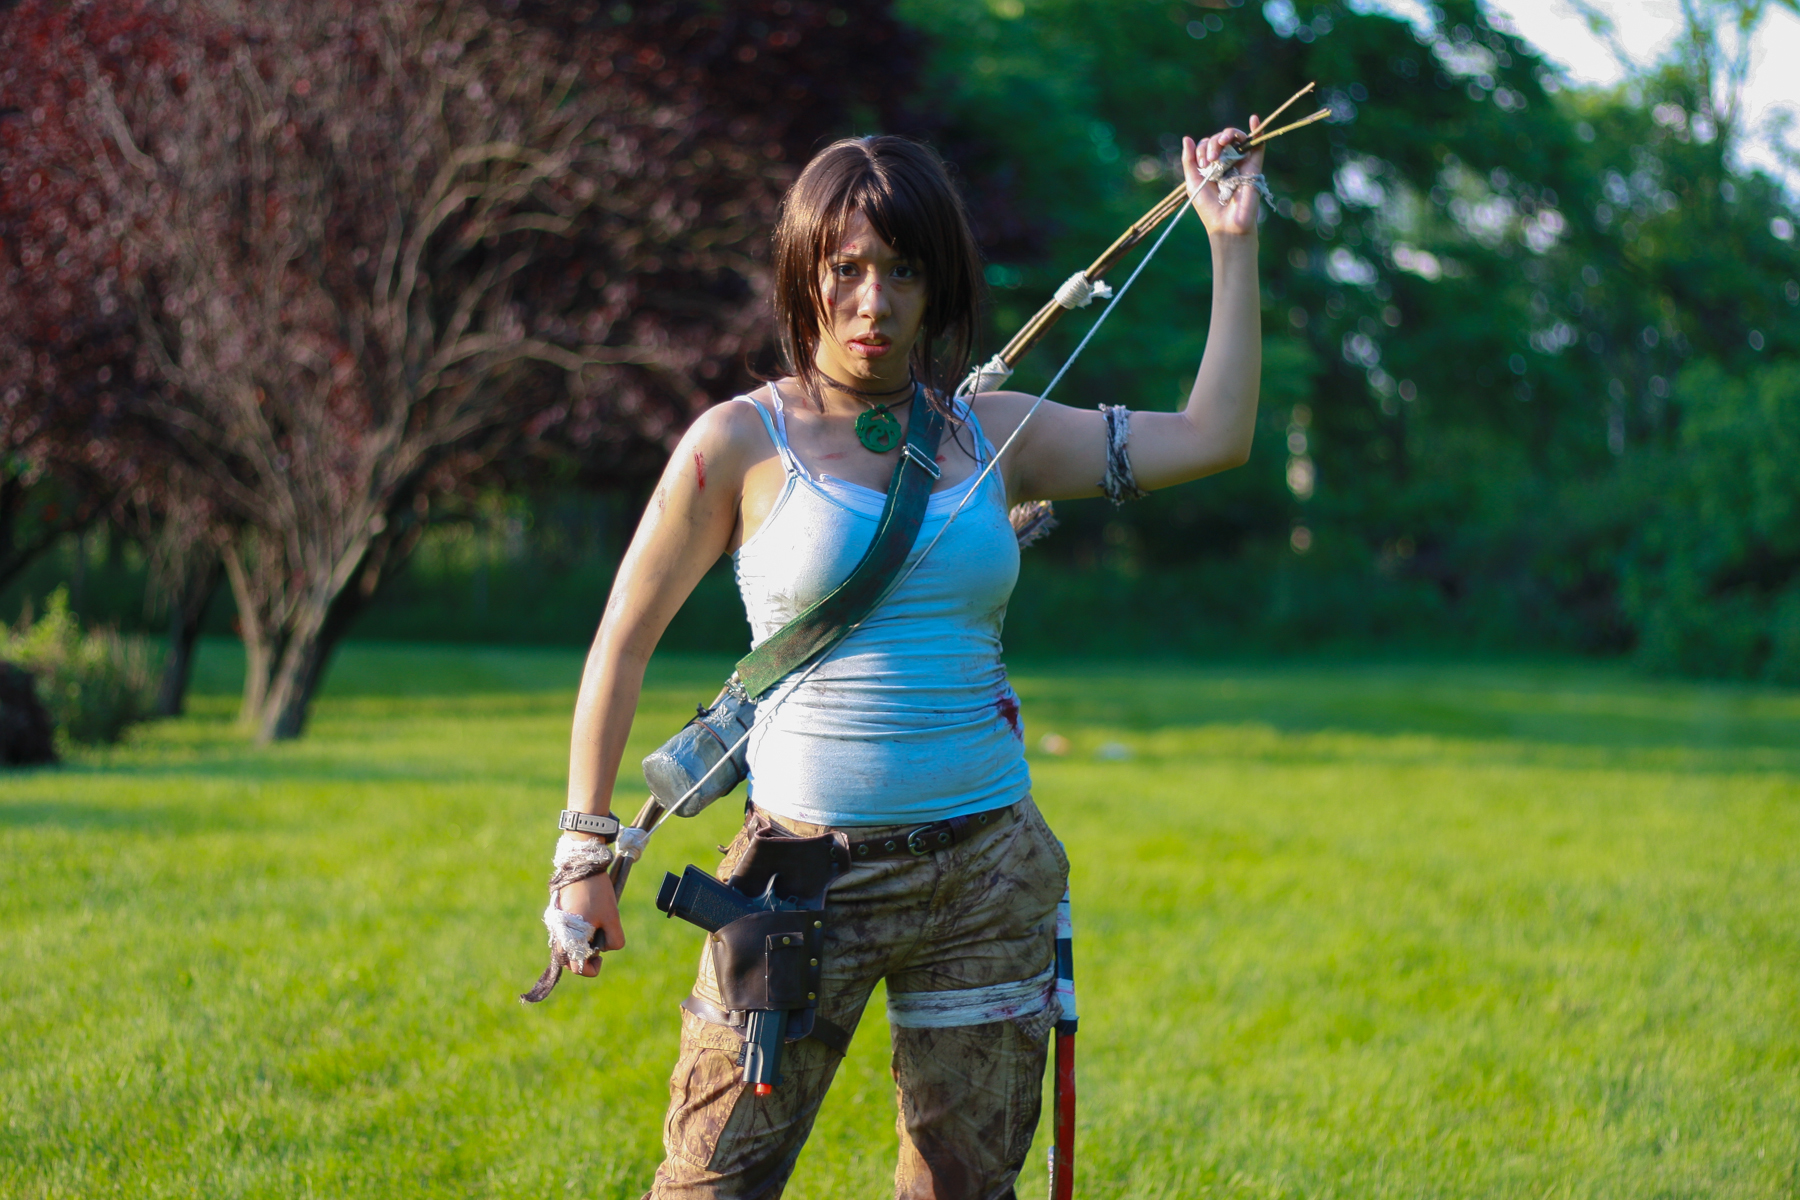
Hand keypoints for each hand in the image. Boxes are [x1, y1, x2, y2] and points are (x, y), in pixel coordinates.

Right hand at [559, 870, 625, 976]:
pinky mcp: (558, 917)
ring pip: (570, 945)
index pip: (577, 968)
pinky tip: (591, 917)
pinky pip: (568, 933)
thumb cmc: (596, 892)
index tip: (601, 956)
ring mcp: (556, 926)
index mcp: (569, 939)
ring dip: (585, 942)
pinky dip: (580, 932)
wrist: (582, 865)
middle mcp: (558, 935)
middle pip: (571, 959)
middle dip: (588, 954)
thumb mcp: (612, 917)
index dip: (593, 968)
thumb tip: (606, 948)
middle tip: (600, 940)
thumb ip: (614, 939)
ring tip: (597, 925)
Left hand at [1183, 117, 1265, 236]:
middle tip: (1210, 160)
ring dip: (1227, 135)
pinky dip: (1256, 130)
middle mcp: (1227, 162)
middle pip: (1221, 140)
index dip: (1202, 148)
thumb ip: (1189, 161)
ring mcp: (1241, 163)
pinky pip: (1258, 145)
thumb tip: (1187, 138)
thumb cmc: (1208, 208)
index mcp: (1212, 165)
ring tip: (1222, 143)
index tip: (1202, 165)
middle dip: (1213, 143)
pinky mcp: (1254, 166)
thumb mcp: (1193, 182)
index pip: (1207, 145)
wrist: (1226, 224)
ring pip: (1236, 139)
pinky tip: (1254, 119)